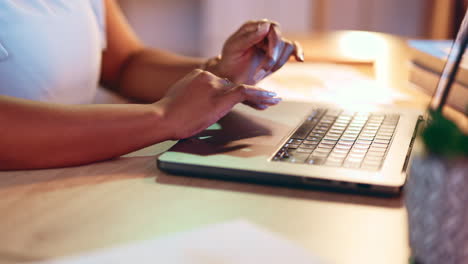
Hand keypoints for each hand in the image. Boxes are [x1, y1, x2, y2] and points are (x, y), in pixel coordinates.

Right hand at [155, 69, 280, 138]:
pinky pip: (246, 93)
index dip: (230, 91)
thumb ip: (190, 96)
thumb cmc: (166, 113)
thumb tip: (194, 104)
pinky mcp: (221, 97)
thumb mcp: (178, 97)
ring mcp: (216, 86)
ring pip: (240, 88)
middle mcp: (209, 76)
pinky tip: (272, 98)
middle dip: (244, 96)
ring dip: (260, 95)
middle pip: (231, 86)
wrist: (163, 117)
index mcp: (198, 75)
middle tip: (266, 100)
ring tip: (274, 99)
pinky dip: (261, 95)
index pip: (218, 82)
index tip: (240, 96)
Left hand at [208, 19, 303, 84]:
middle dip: (273, 56)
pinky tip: (299, 59)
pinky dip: (298, 52)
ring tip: (261, 73)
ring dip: (276, 62)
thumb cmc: (230, 61)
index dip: (272, 42)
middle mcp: (264, 32)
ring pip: (286, 47)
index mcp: (253, 27)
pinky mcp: (279, 53)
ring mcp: (273, 43)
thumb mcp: (234, 48)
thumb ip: (249, 37)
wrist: (231, 76)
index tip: (267, 56)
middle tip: (263, 69)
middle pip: (280, 38)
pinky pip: (293, 49)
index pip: (270, 27)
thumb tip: (266, 26)